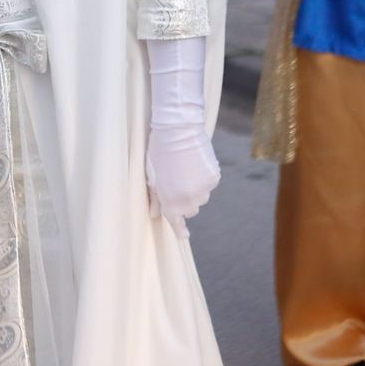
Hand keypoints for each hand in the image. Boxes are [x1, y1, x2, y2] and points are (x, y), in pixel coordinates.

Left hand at [145, 122, 220, 236]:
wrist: (179, 130)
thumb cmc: (159, 151)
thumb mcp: (151, 175)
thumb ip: (155, 197)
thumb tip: (154, 214)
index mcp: (170, 200)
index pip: (176, 221)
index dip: (179, 229)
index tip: (183, 235)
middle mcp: (189, 199)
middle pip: (190, 210)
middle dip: (184, 201)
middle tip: (177, 184)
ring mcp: (203, 189)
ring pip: (201, 197)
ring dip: (195, 190)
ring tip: (186, 170)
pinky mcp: (214, 178)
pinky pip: (209, 184)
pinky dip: (204, 178)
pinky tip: (196, 164)